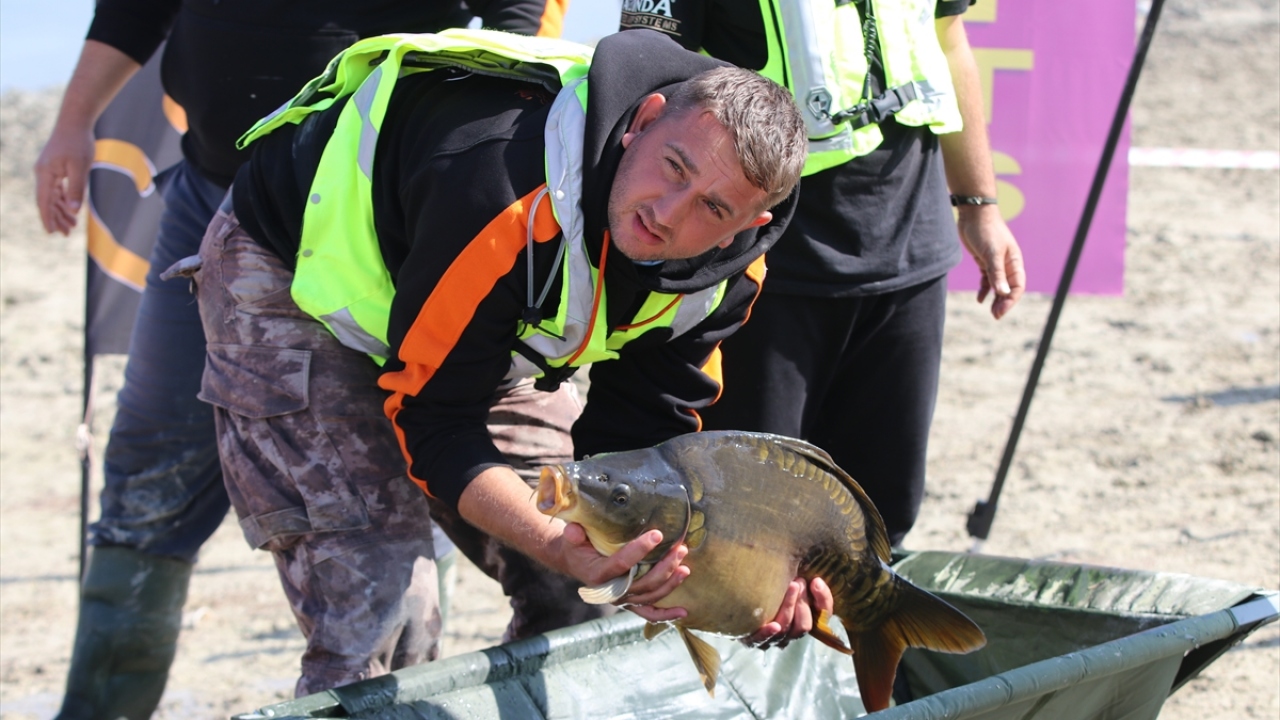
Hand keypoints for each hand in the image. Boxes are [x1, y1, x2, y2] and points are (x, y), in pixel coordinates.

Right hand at [34, 123, 94, 234]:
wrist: (75, 122)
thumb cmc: (78, 143)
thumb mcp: (80, 167)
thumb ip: (76, 189)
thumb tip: (73, 210)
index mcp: (45, 174)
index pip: (44, 201)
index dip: (47, 218)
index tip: (51, 232)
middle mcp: (43, 174)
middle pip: (47, 201)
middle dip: (55, 218)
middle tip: (65, 234)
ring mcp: (47, 171)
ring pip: (52, 196)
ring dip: (60, 211)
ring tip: (71, 226)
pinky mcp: (54, 168)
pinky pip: (56, 189)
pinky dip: (63, 200)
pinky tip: (71, 210)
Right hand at [558, 523, 690, 622]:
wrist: (576, 561)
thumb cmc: (578, 547)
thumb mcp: (572, 538)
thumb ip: (573, 534)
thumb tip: (574, 531)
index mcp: (598, 575)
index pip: (621, 564)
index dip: (639, 550)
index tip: (657, 535)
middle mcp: (611, 591)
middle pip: (643, 583)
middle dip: (665, 566)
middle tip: (680, 549)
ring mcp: (622, 599)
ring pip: (651, 596)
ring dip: (670, 583)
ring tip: (685, 566)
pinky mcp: (630, 602)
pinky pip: (649, 612)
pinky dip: (666, 614)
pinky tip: (683, 611)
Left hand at [741, 576, 833, 650]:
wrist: (738, 599)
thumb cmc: (769, 585)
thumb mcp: (788, 580)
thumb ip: (799, 578)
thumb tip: (811, 564)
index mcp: (804, 618)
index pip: (822, 615)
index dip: (823, 599)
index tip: (816, 581)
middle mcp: (791, 633)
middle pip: (804, 625)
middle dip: (803, 602)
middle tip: (798, 582)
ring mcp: (773, 639)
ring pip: (787, 629)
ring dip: (790, 607)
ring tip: (790, 587)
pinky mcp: (754, 640)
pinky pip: (762, 639)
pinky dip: (769, 632)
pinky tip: (774, 625)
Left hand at [956, 205, 1025, 319]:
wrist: (974, 213)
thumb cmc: (985, 230)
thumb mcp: (991, 253)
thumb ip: (997, 273)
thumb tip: (1002, 293)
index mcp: (1014, 262)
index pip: (1017, 287)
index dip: (1010, 301)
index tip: (999, 312)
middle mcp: (1007, 264)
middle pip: (1009, 288)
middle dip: (1003, 303)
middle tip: (995, 315)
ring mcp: (995, 263)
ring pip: (998, 286)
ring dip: (996, 298)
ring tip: (990, 311)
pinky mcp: (984, 261)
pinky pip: (988, 279)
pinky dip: (985, 289)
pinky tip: (980, 299)